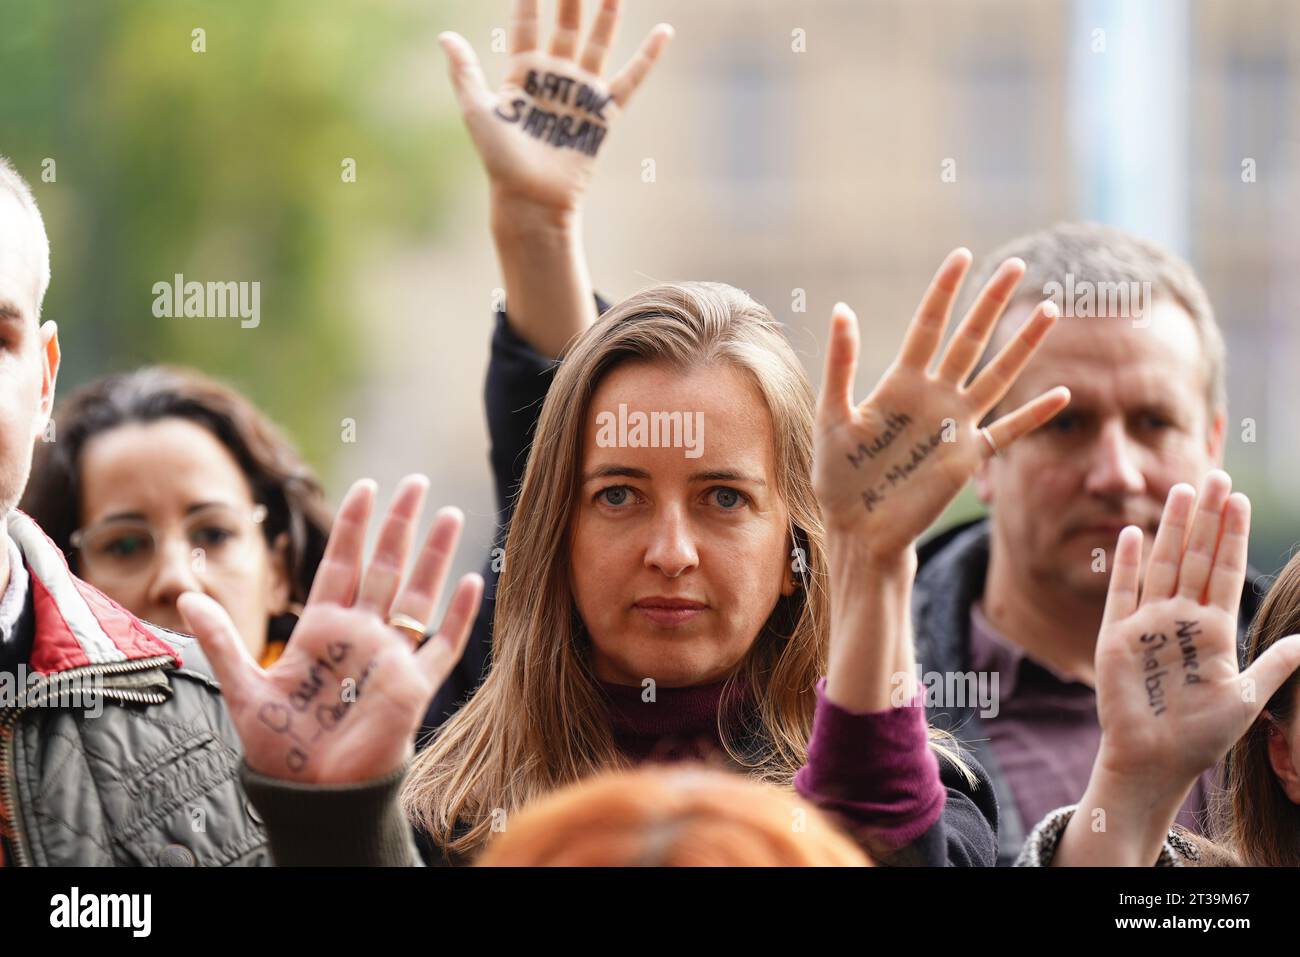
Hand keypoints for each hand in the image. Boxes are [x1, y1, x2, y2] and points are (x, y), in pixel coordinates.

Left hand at [178, 476, 483, 783]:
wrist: (311, 791)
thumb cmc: (278, 744)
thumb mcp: (243, 689)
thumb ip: (223, 640)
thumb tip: (185, 597)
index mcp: (322, 627)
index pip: (341, 563)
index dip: (353, 526)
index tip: (366, 487)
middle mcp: (361, 633)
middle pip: (384, 567)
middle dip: (399, 525)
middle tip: (416, 482)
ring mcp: (390, 656)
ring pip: (418, 594)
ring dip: (435, 556)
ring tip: (451, 515)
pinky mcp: (412, 686)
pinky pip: (443, 645)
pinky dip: (458, 616)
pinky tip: (472, 582)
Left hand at [440, 0, 672, 217]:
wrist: (531, 198)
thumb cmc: (500, 160)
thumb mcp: (476, 110)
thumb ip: (464, 71)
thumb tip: (444, 35)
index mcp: (522, 72)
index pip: (527, 20)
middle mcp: (554, 77)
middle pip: (566, 24)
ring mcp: (580, 93)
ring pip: (597, 43)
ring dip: (607, 14)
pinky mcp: (603, 113)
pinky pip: (630, 79)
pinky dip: (648, 57)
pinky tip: (665, 31)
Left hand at [814, 248, 1069, 556]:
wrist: (858, 528)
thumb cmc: (838, 476)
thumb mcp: (833, 417)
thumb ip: (842, 366)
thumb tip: (841, 309)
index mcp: (899, 383)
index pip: (928, 326)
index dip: (944, 292)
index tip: (961, 257)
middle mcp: (933, 397)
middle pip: (969, 340)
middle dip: (991, 304)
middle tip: (1015, 266)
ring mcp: (954, 425)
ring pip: (996, 377)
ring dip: (1023, 347)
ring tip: (1050, 310)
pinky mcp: (968, 459)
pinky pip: (1007, 432)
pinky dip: (1034, 415)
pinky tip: (1063, 394)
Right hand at [1054, 472, 1299, 864]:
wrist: (1154, 761)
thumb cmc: (1200, 737)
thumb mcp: (1248, 698)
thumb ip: (1274, 665)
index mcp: (1213, 630)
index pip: (1224, 571)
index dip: (1232, 536)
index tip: (1240, 500)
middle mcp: (1180, 619)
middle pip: (1195, 557)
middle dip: (1207, 518)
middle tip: (1216, 476)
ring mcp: (1148, 624)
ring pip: (1162, 565)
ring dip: (1172, 528)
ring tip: (1184, 491)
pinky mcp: (1117, 638)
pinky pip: (1122, 593)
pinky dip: (1128, 564)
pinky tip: (1136, 535)